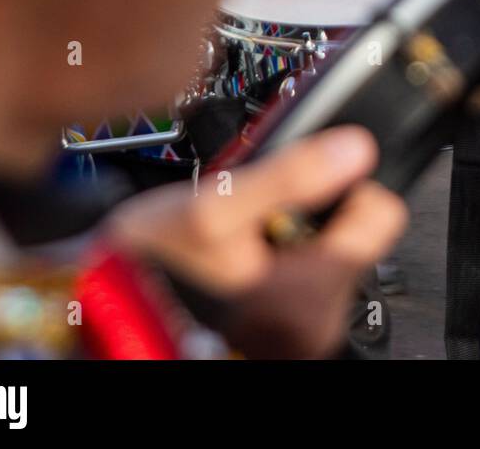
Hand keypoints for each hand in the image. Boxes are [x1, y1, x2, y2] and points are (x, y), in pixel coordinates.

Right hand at [106, 126, 406, 355]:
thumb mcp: (214, 203)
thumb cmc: (145, 270)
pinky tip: (237, 250)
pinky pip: (296, 276)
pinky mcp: (275, 332)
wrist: (97, 308)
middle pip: (351, 232)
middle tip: (256, 205)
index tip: (312, 171)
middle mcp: (315, 318)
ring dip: (290, 232)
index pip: (383, 212)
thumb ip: (290, 174)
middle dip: (310, 209)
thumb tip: (355, 147)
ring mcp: (296, 329)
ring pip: (323, 252)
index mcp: (314, 288)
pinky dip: (273, 257)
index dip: (348, 181)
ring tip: (240, 228)